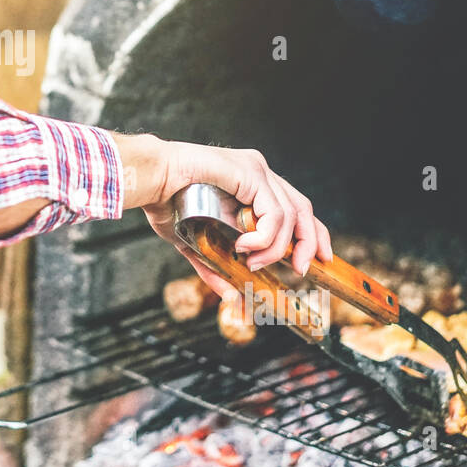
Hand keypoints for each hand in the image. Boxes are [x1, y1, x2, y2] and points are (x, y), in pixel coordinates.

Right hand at [110, 134, 332, 297]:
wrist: (149, 178)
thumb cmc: (165, 202)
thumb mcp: (195, 242)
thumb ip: (215, 266)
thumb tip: (231, 297)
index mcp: (250, 183)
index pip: (293, 207)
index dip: (311, 234)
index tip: (316, 260)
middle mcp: (259, 172)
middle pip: (303, 207)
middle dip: (311, 241)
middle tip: (304, 269)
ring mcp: (256, 170)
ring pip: (292, 213)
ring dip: (277, 247)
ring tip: (253, 261)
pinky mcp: (250, 172)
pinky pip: (274, 212)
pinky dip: (267, 236)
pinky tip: (246, 246)